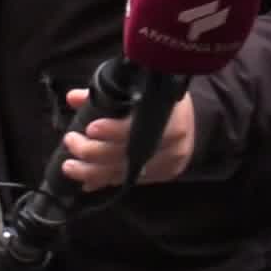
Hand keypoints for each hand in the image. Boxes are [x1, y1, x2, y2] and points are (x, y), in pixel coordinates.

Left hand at [59, 88, 194, 190]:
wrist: (202, 118)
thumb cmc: (165, 99)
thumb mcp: (141, 89)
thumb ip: (107, 94)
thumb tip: (74, 98)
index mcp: (169, 114)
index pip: (138, 126)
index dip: (113, 130)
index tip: (90, 128)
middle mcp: (172, 141)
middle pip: (126, 153)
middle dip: (92, 151)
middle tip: (70, 141)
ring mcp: (170, 160)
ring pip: (125, 172)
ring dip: (92, 172)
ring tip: (69, 167)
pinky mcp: (166, 173)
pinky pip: (131, 181)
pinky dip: (107, 180)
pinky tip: (88, 181)